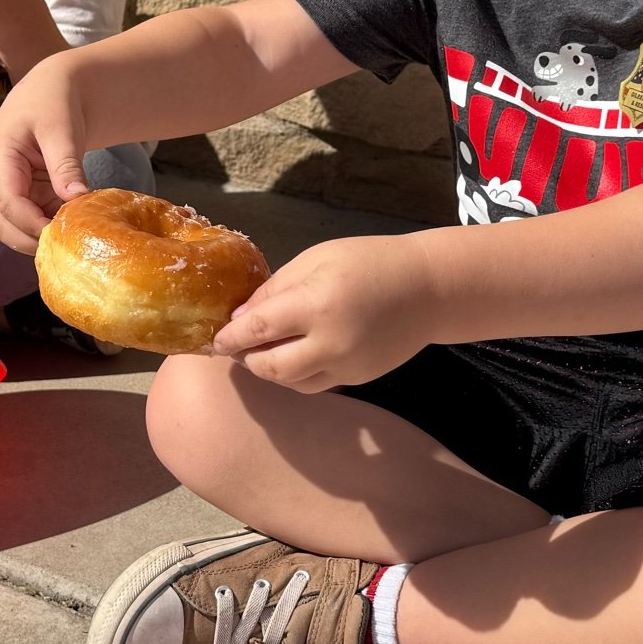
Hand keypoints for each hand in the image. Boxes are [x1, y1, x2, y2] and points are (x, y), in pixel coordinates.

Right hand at [0, 57, 92, 250]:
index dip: (33, 224)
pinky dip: (47, 227)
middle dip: (31, 239)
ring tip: (71, 236)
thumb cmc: (53, 101)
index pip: (8, 203)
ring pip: (12, 228)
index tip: (63, 235)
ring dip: (38, 236)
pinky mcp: (20, 194)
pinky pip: (28, 220)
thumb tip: (75, 199)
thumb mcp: (61, 128)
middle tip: (67, 245)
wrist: (52, 89)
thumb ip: (66, 164)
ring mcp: (4, 188)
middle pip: (1, 224)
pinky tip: (71, 225)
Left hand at [209, 235, 435, 393]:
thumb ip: (275, 289)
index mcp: (316, 304)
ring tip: (261, 351)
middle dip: (246, 358)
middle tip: (235, 346)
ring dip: (269, 370)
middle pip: (269, 367)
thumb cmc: (369, 261)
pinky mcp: (357, 379)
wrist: (428, 289)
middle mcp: (330, 343)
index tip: (213, 338)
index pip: (257, 329)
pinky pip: (314, 384)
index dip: (229, 337)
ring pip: (290, 382)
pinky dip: (295, 374)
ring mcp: (345, 366)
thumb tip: (240, 316)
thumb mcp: (317, 259)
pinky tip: (291, 356)